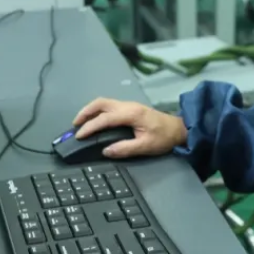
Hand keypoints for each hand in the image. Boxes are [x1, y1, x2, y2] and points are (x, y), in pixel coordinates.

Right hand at [72, 98, 186, 158]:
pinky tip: (94, 119)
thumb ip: (125, 148)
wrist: (178, 128)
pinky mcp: (130, 107)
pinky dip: (97, 110)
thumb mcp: (146, 146)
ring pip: (104, 102)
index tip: (79, 136)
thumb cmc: (163, 137)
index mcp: (130, 114)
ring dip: (90, 110)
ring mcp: (128, 105)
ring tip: (81, 122)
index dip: (90, 127)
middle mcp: (127, 105)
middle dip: (85, 113)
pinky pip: (109, 105)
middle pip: (100, 103)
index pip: (104, 119)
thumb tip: (105, 151)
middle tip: (75, 125)